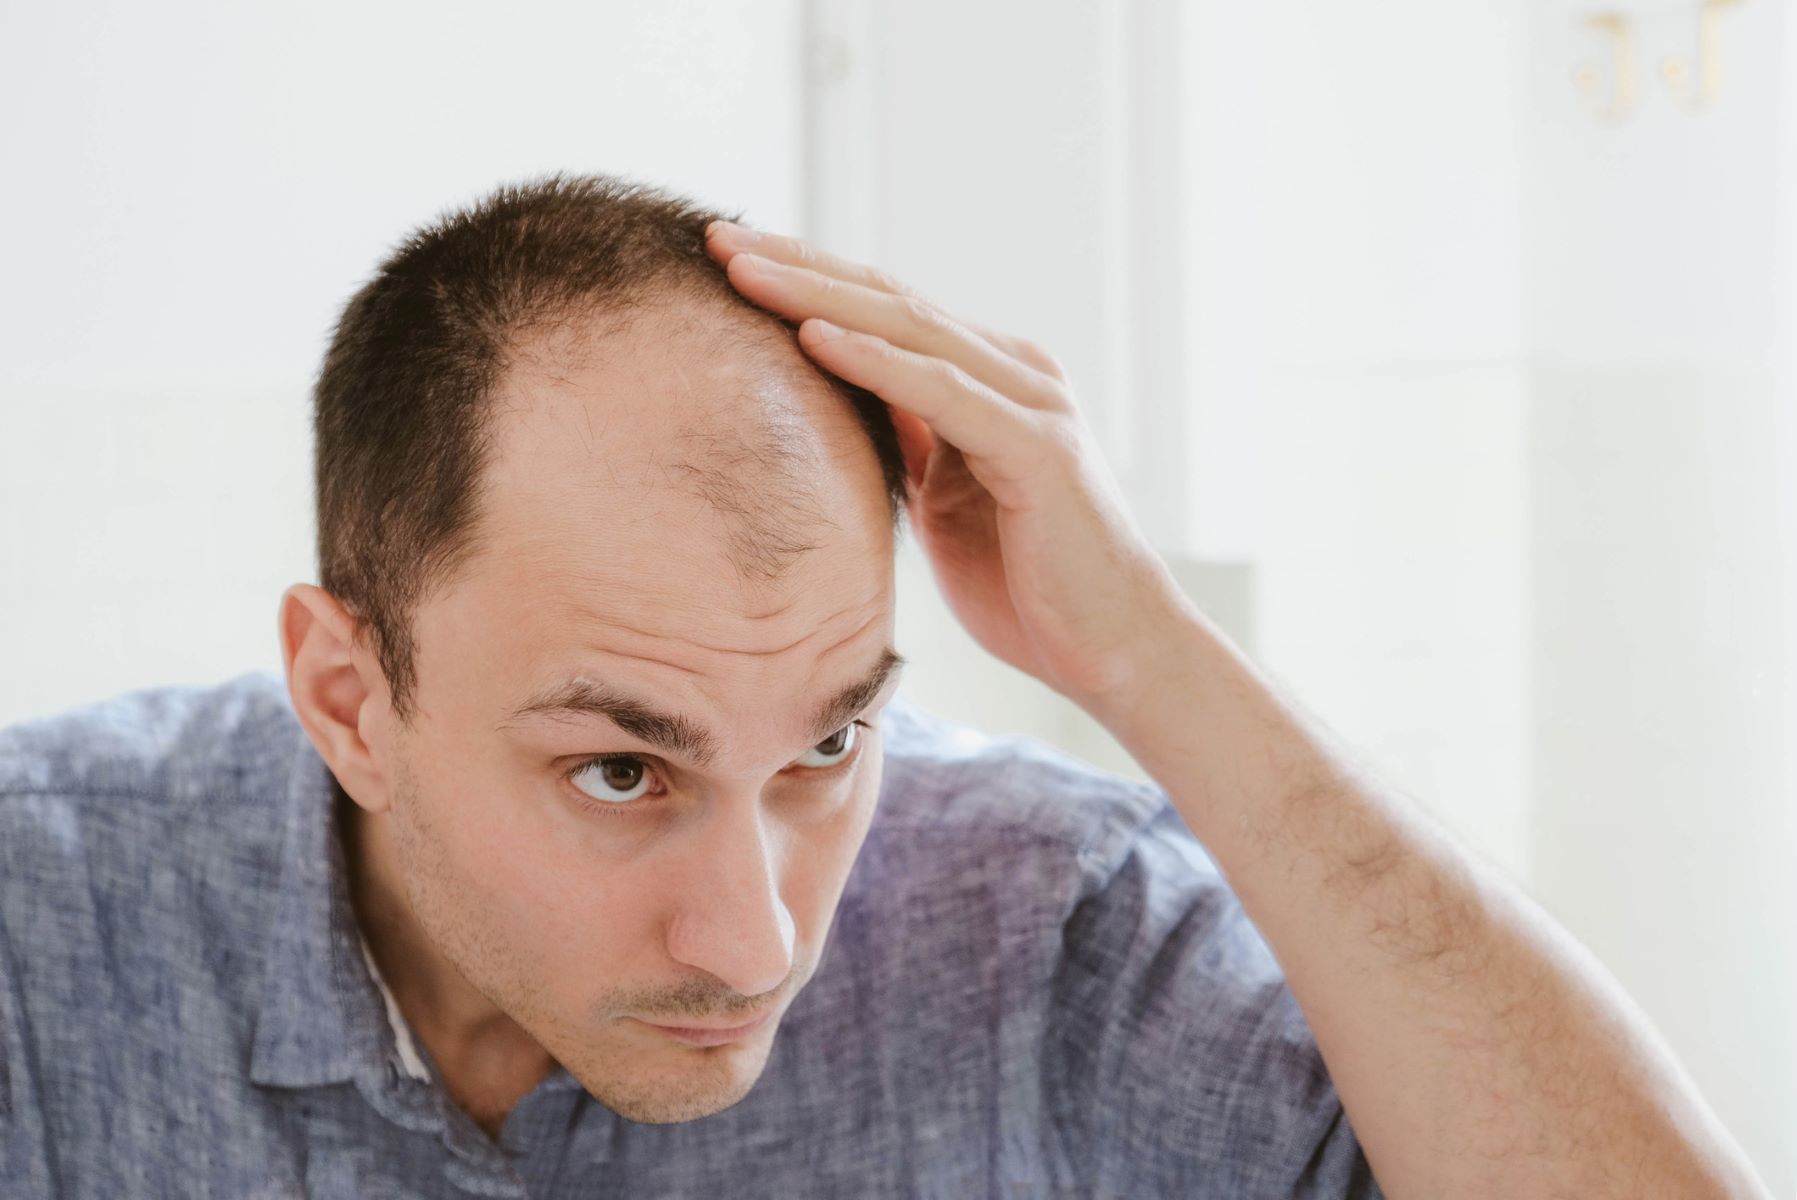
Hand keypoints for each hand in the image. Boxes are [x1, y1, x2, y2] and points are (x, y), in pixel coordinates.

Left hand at [703, 221, 1193, 721]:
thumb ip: (907, 444)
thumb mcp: (943, 501)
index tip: (722, 259)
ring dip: (819, 295)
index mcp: (988, 380)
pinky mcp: (1038, 448)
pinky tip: (814, 337)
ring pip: (909, 328)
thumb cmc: (1028, 585)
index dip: (804, 278)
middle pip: (887, 299)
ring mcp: (1031, 402)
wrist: (1115, 650)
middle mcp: (1013, 372)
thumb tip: (834, 412)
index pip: (881, 310)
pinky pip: (943, 393)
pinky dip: (877, 362)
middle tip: (712, 236)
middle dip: (797, 264)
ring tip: (742, 269)